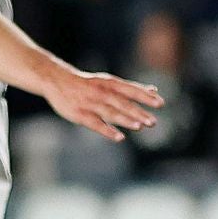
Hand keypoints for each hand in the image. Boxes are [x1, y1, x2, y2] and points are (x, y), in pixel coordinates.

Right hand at [46, 70, 162, 142]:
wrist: (57, 80)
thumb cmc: (88, 83)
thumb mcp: (109, 81)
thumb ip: (131, 88)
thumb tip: (154, 90)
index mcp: (110, 83)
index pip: (131, 90)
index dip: (145, 96)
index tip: (160, 103)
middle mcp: (101, 92)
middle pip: (123, 103)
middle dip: (138, 112)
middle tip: (153, 121)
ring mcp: (90, 103)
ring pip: (110, 112)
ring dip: (126, 119)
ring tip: (140, 127)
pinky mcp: (80, 115)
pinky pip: (96, 124)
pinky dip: (108, 130)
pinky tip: (120, 137)